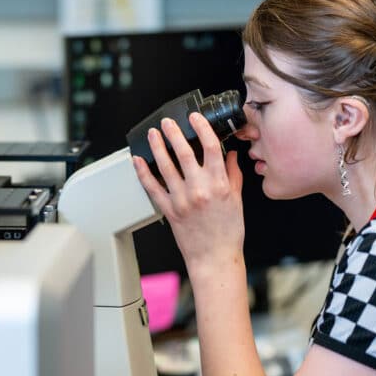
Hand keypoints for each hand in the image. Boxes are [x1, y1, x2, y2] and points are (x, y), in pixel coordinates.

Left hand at [132, 112, 244, 275]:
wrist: (215, 258)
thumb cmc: (228, 232)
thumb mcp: (237, 200)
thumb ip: (234, 175)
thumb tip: (231, 155)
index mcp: (219, 184)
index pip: (211, 147)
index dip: (201, 128)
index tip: (194, 118)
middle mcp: (200, 189)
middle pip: (184, 152)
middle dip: (174, 133)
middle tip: (167, 122)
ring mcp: (182, 199)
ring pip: (166, 166)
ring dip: (158, 147)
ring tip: (153, 134)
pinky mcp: (169, 210)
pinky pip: (152, 188)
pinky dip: (143, 173)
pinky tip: (139, 160)